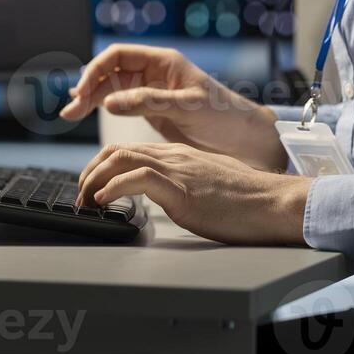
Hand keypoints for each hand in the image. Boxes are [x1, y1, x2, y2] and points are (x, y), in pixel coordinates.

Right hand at [59, 44, 286, 171]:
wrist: (244, 139)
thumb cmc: (224, 116)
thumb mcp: (188, 106)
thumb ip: (149, 102)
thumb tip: (109, 102)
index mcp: (163, 62)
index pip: (118, 56)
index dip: (95, 70)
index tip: (82, 92)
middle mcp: (153, 73)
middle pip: (110, 71)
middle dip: (88, 87)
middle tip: (71, 111)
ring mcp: (150, 92)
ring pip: (111, 88)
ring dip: (90, 98)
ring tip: (70, 114)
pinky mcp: (151, 111)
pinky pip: (120, 104)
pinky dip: (101, 107)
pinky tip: (87, 112)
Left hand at [77, 142, 311, 244]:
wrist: (272, 203)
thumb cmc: (247, 200)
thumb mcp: (209, 185)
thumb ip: (186, 184)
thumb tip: (170, 197)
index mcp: (179, 155)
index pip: (130, 150)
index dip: (103, 166)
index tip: (93, 188)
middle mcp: (174, 156)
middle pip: (117, 150)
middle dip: (90, 172)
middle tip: (81, 196)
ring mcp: (176, 169)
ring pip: (120, 159)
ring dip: (94, 180)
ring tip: (86, 202)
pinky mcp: (180, 188)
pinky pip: (136, 179)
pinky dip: (113, 190)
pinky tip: (105, 203)